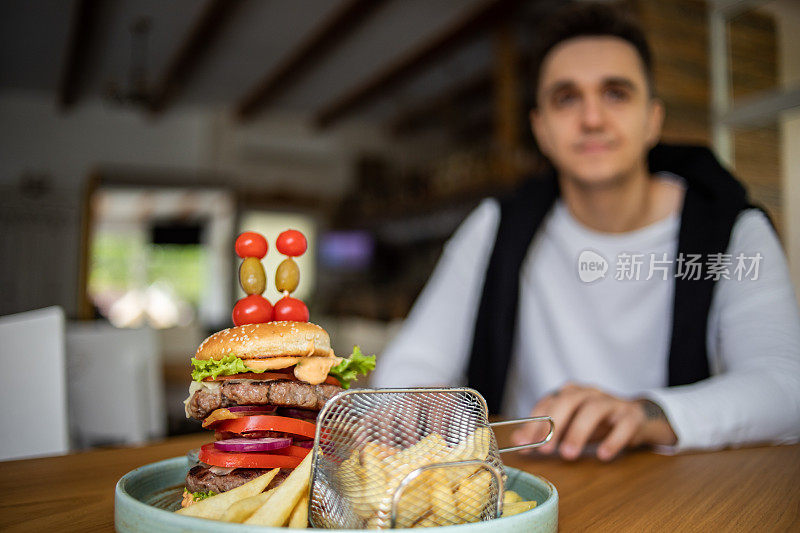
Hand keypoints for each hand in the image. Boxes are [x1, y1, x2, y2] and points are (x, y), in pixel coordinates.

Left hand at [510, 383, 676, 460]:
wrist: (635, 419)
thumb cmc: (596, 422)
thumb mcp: (568, 426)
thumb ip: (544, 432)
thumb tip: (518, 440)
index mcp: (571, 392)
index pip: (548, 402)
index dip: (535, 422)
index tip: (525, 443)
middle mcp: (589, 393)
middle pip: (569, 401)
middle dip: (554, 425)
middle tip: (544, 449)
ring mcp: (612, 402)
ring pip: (593, 410)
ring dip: (578, 432)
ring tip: (569, 455)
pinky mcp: (631, 416)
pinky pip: (623, 425)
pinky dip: (613, 440)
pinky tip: (603, 455)